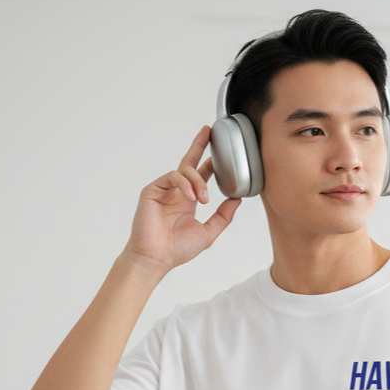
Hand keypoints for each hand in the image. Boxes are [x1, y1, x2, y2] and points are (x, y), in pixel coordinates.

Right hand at [125, 125, 241, 273]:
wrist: (156, 258)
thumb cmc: (177, 250)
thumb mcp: (208, 232)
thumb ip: (223, 216)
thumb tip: (237, 199)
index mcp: (188, 200)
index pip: (201, 175)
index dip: (211, 163)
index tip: (223, 154)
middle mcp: (176, 192)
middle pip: (189, 162)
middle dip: (199, 145)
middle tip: (210, 131)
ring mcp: (163, 189)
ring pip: (185, 171)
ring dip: (199, 182)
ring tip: (204, 199)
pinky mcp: (152, 189)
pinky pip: (173, 176)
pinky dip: (185, 184)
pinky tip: (192, 198)